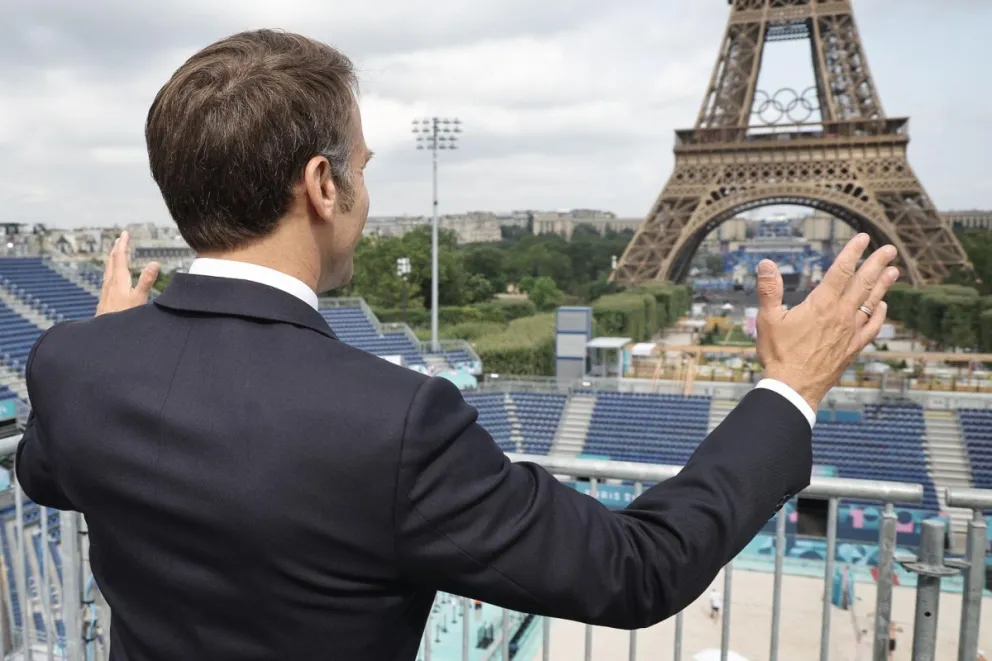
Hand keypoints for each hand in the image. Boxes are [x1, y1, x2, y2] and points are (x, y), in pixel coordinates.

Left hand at [96, 231, 159, 315]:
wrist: (105, 333)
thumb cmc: (123, 316)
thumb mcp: (139, 299)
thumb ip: (146, 280)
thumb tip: (154, 263)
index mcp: (118, 280)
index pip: (120, 257)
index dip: (123, 244)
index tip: (125, 233)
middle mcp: (110, 282)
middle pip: (111, 260)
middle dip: (116, 248)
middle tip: (120, 238)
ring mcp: (106, 290)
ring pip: (108, 269)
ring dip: (112, 258)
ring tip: (115, 252)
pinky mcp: (105, 298)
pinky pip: (107, 278)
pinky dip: (111, 270)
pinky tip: (112, 277)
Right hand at [756, 233, 898, 411]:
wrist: (794, 388)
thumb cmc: (779, 354)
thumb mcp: (767, 320)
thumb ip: (769, 290)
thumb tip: (766, 264)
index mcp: (821, 305)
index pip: (841, 271)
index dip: (853, 252)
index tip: (863, 238)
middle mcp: (841, 315)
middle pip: (863, 283)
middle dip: (877, 264)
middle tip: (889, 250)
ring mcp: (850, 332)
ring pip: (872, 303)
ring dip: (883, 285)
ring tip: (894, 271)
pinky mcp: (853, 347)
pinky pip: (873, 327)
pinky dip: (880, 313)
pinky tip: (883, 306)